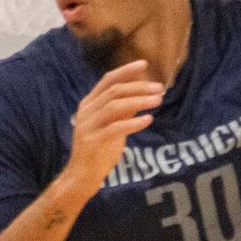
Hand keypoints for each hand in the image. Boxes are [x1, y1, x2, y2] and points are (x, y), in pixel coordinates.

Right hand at [64, 61, 162, 192]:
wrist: (82, 176)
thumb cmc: (99, 150)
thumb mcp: (112, 124)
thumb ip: (124, 109)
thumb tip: (142, 92)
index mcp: (89, 104)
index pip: (108, 80)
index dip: (126, 71)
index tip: (144, 64)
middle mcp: (86, 111)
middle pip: (114, 91)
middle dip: (139, 87)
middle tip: (159, 89)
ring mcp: (88, 126)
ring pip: (114, 106)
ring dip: (139, 101)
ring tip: (158, 101)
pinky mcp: (93, 141)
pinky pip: (115, 128)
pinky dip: (133, 123)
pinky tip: (148, 120)